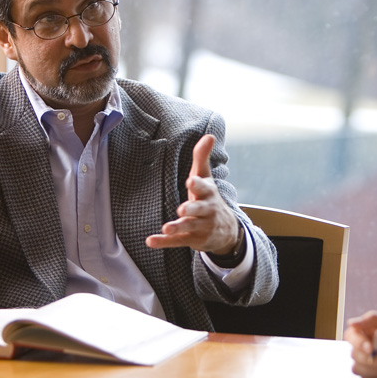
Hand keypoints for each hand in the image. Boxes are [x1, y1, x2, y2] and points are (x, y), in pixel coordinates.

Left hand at [145, 134, 240, 254]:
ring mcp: (199, 226)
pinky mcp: (191, 239)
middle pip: (198, 209)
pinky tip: (150, 241)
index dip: (198, 185)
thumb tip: (209, 135)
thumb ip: (202, 157)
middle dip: (191, 209)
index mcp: (208, 193)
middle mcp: (206, 211)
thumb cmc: (209, 198)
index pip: (204, 188)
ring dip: (177, 227)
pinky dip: (164, 242)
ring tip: (167, 227)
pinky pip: (177, 241)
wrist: (225, 230)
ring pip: (188, 227)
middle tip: (182, 209)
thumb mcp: (206, 178)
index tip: (191, 181)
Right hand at [344, 312, 376, 377]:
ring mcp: (373, 365)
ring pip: (357, 370)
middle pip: (354, 355)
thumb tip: (351, 322)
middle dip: (373, 362)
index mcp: (372, 332)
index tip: (371, 349)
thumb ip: (374, 320)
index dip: (357, 343)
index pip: (352, 336)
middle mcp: (370, 348)